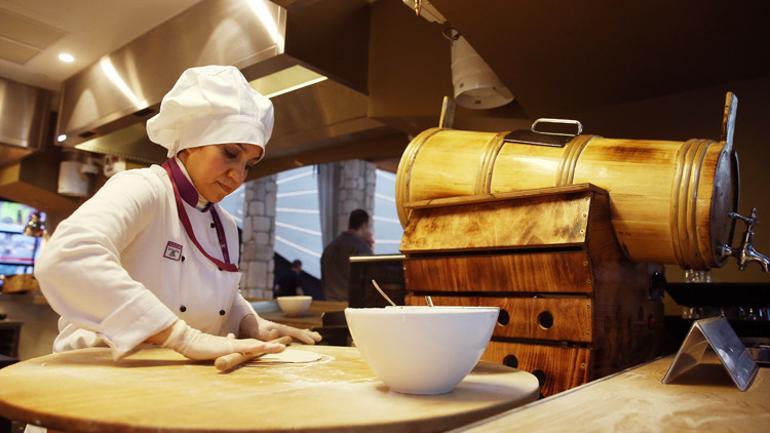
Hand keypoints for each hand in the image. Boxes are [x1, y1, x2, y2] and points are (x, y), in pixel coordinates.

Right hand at [159, 320, 285, 359]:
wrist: (188, 339)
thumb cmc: (200, 344)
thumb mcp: (216, 347)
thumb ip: (226, 343)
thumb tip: (232, 337)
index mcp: (235, 344)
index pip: (254, 345)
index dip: (267, 345)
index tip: (280, 345)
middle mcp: (236, 343)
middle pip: (258, 344)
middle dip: (273, 345)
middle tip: (287, 345)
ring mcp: (232, 344)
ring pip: (254, 345)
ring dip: (269, 346)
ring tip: (282, 347)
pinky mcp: (227, 346)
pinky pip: (243, 347)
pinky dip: (254, 347)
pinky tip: (263, 347)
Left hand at [239, 314, 321, 344]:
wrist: (247, 321)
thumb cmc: (252, 329)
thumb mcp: (258, 332)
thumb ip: (266, 334)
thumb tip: (275, 333)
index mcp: (279, 329)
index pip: (294, 333)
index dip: (304, 337)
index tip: (313, 342)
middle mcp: (282, 328)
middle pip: (298, 331)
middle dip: (309, 335)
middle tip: (320, 338)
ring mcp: (281, 330)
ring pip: (296, 332)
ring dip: (307, 335)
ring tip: (318, 337)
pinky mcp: (279, 333)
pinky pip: (293, 334)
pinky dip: (300, 336)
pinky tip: (304, 339)